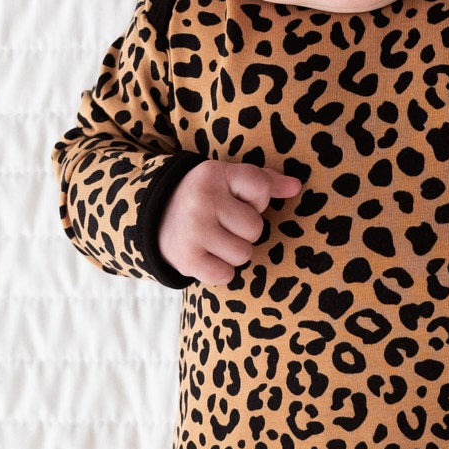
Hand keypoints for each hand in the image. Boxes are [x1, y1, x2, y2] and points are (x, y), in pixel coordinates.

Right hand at [159, 160, 302, 287]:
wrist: (151, 219)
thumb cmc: (203, 198)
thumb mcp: (227, 180)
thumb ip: (264, 181)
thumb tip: (296, 186)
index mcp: (214, 174)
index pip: (261, 188)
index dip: (256, 199)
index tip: (235, 199)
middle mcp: (202, 199)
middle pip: (256, 228)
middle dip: (244, 230)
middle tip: (221, 223)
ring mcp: (194, 231)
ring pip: (244, 254)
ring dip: (233, 252)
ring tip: (213, 240)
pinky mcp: (187, 259)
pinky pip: (226, 275)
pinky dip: (219, 271)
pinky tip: (205, 256)